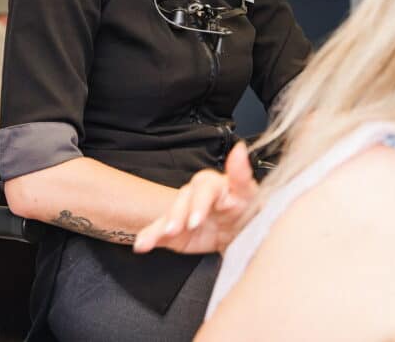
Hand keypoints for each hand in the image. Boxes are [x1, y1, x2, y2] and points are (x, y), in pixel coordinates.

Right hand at [133, 141, 257, 255]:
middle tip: (177, 230)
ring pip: (169, 215)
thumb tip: (239, 150)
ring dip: (160, 226)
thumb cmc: (248, 213)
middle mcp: (197, 195)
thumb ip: (242, 174)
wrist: (243, 237)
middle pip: (183, 199)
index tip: (195, 219)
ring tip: (152, 239)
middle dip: (178, 215)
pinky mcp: (175, 230)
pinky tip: (142, 244)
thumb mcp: (252, 196)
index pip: (205, 187)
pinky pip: (159, 231)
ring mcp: (184, 212)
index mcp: (216, 185)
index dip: (199, 203)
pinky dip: (149, 236)